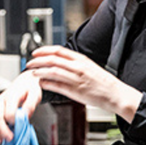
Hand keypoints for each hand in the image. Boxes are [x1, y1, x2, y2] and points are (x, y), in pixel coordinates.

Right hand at [0, 70, 42, 143]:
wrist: (25, 82)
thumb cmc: (30, 88)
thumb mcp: (35, 94)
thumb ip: (30, 105)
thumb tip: (25, 116)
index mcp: (12, 96)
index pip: (9, 112)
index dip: (13, 122)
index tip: (19, 126)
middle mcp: (2, 100)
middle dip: (2, 130)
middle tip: (10, 138)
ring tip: (2, 141)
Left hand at [25, 46, 141, 121]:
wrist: (115, 94)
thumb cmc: (103, 82)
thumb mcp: (89, 66)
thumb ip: (75, 63)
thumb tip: (60, 62)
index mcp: (81, 59)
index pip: (58, 50)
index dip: (44, 50)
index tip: (35, 52)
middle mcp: (78, 67)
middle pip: (53, 59)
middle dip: (38, 61)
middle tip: (30, 63)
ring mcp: (76, 79)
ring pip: (53, 71)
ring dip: (40, 72)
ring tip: (33, 73)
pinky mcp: (75, 91)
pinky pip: (57, 85)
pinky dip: (47, 84)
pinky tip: (41, 83)